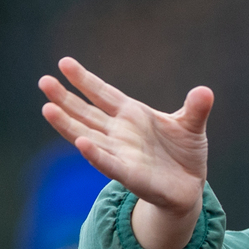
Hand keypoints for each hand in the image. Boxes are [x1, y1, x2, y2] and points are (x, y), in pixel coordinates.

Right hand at [39, 57, 211, 248]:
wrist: (189, 186)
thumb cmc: (184, 152)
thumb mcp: (192, 125)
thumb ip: (196, 109)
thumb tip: (205, 92)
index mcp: (132, 115)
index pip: (103, 94)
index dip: (85, 80)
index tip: (64, 62)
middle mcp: (120, 133)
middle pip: (87, 113)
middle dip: (65, 99)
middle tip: (43, 81)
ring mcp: (122, 154)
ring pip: (89, 136)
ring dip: (69, 125)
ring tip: (47, 109)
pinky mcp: (131, 175)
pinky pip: (109, 163)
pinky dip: (96, 154)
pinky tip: (82, 143)